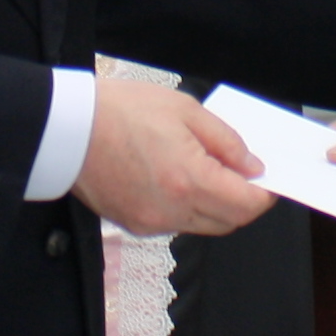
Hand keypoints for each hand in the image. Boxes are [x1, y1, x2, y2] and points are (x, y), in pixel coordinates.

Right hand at [74, 81, 274, 237]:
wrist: (67, 127)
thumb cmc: (120, 111)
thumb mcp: (186, 110)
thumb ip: (226, 141)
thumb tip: (252, 166)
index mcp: (189, 181)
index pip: (246, 205)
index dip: (264, 194)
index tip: (268, 180)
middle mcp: (172, 211)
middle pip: (228, 221)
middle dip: (242, 201)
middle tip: (240, 172)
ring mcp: (151, 222)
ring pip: (202, 225)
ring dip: (213, 205)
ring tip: (203, 170)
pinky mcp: (133, 225)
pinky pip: (174, 224)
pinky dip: (185, 207)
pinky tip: (174, 178)